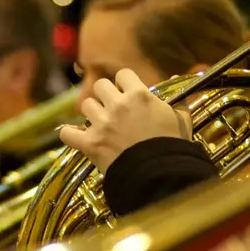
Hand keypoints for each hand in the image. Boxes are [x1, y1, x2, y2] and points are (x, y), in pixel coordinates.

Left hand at [58, 69, 192, 171]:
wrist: (161, 176)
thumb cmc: (173, 147)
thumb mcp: (181, 120)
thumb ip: (177, 98)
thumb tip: (176, 78)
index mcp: (139, 95)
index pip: (123, 74)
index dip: (124, 83)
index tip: (127, 93)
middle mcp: (117, 105)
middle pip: (100, 85)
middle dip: (105, 95)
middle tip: (113, 108)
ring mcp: (102, 124)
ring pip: (85, 106)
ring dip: (92, 114)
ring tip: (101, 124)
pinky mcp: (91, 144)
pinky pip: (68, 133)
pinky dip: (70, 135)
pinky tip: (76, 137)